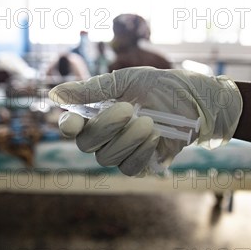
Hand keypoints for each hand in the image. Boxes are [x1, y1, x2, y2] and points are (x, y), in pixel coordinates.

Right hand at [49, 67, 242, 175]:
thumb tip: (55, 94)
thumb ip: (92, 90)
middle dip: (106, 126)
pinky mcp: (139, 165)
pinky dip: (140, 152)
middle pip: (86, 144)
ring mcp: (120, 153)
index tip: (73, 122)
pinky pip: (129, 168)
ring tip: (149, 122)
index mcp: (95, 113)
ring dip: (128, 139)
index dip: (67, 126)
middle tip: (128, 108)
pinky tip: (155, 137)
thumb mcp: (126, 81)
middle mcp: (103, 136)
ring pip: (107, 158)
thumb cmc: (160, 86)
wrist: (195, 102)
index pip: (70, 127)